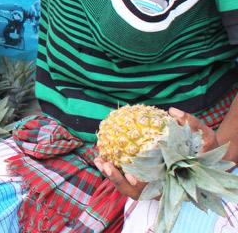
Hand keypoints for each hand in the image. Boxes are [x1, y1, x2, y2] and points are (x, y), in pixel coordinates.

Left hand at [94, 108, 226, 199]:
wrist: (204, 157)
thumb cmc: (204, 147)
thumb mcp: (205, 135)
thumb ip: (192, 124)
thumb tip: (173, 112)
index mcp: (177, 184)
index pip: (157, 188)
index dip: (143, 184)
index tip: (130, 175)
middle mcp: (163, 189)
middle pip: (137, 191)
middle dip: (119, 180)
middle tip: (106, 165)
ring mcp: (152, 187)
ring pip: (128, 187)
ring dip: (112, 175)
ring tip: (99, 160)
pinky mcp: (144, 180)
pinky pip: (126, 177)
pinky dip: (114, 167)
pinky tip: (102, 153)